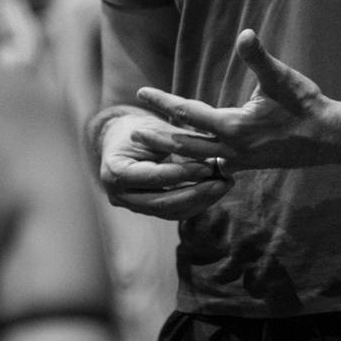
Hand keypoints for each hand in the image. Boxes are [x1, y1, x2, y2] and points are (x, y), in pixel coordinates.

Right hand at [93, 107, 231, 221]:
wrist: (122, 138)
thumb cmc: (140, 128)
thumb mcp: (156, 129)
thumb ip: (180, 142)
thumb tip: (214, 151)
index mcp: (116, 172)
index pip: (155, 177)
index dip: (184, 173)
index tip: (209, 167)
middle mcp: (119, 195)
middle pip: (164, 202)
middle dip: (197, 193)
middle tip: (223, 183)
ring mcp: (132, 206)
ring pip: (171, 212)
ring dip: (201, 201)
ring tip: (224, 185)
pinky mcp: (147, 210)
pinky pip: (174, 212)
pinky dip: (195, 203)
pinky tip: (214, 191)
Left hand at [136, 29, 336, 172]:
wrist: (330, 139)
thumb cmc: (305, 105)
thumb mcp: (281, 78)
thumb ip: (259, 57)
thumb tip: (246, 33)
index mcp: (234, 127)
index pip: (187, 113)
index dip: (162, 101)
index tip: (140, 93)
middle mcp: (231, 149)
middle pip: (183, 143)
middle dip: (157, 136)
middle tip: (132, 132)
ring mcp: (239, 161)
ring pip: (196, 159)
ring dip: (173, 151)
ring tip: (153, 145)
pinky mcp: (247, 166)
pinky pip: (213, 167)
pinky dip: (196, 164)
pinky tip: (189, 161)